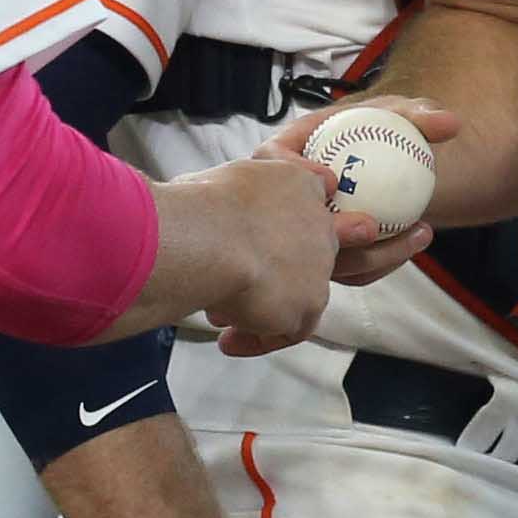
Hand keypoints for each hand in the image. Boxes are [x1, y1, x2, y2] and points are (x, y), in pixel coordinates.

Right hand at [182, 151, 378, 356]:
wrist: (211, 237)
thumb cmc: (199, 204)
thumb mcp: (210, 177)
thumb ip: (221, 189)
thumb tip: (198, 198)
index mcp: (298, 184)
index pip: (305, 206)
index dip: (278, 230)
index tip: (254, 245)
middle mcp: (318, 223)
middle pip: (301, 254)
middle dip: (267, 272)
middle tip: (228, 282)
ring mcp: (319, 265)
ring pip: (295, 293)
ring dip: (260, 306)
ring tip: (218, 313)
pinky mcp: (310, 303)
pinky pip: (290, 330)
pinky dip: (258, 339)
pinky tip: (228, 341)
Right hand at [261, 97, 462, 288]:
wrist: (381, 157)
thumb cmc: (376, 128)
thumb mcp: (395, 113)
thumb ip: (418, 114)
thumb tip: (449, 124)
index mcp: (284, 154)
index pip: (272, 161)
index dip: (293, 173)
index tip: (331, 179)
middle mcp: (286, 200)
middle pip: (296, 223)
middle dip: (336, 231)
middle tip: (380, 224)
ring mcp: (301, 236)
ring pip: (326, 257)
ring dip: (372, 254)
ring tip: (419, 233)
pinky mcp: (323, 260)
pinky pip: (349, 269)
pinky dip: (380, 262)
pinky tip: (413, 242)